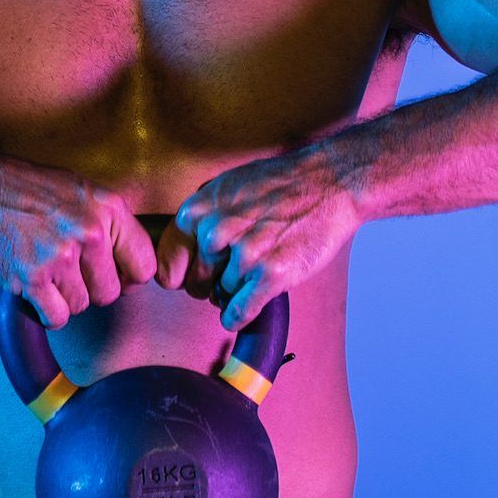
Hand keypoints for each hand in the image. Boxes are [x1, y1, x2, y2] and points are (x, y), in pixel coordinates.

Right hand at [0, 154, 157, 328]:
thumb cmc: (25, 190)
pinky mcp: (32, 277)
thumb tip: (132, 269)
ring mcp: (61, 256)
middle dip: (89, 288)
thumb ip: (110, 225)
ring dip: (62, 297)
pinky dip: (45, 311)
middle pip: (111, 293)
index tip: (108, 274)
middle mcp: (90, 231)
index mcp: (109, 208)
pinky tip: (33, 289)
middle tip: (64, 271)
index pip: (144, 265)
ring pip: (82, 306)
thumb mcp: (80, 192)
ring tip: (43, 271)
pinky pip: (56, 317)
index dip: (126, 276)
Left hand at [154, 147, 359, 329]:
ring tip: (259, 267)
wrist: (329, 182)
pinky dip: (240, 316)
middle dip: (211, 285)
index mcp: (198, 212)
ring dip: (237, 291)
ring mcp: (244, 255)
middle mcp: (215, 233)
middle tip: (233, 273)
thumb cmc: (278, 185)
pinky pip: (240, 312)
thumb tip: (178, 255)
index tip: (196, 274)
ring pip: (223, 295)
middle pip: (196, 285)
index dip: (184, 273)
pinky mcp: (271, 275)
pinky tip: (247, 308)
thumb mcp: (225, 188)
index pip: (168, 265)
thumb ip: (200, 219)